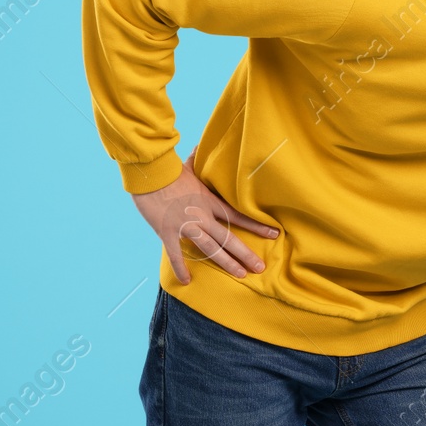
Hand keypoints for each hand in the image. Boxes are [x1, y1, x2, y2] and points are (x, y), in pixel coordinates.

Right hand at [131, 152, 277, 282]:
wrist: (150, 175)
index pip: (240, 217)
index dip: (258, 226)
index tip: (274, 235)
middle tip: (260, 267)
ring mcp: (186, 225)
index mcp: (211, 202)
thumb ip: (201, 162)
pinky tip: (187, 281)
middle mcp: (203, 216)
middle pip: (229, 238)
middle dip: (246, 254)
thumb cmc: (171, 170)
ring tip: (241, 275)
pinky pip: (176, 254)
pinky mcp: (167, 232)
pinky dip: (181, 268)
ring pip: (211, 248)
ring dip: (226, 263)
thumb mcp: (191, 166)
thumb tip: (204, 144)